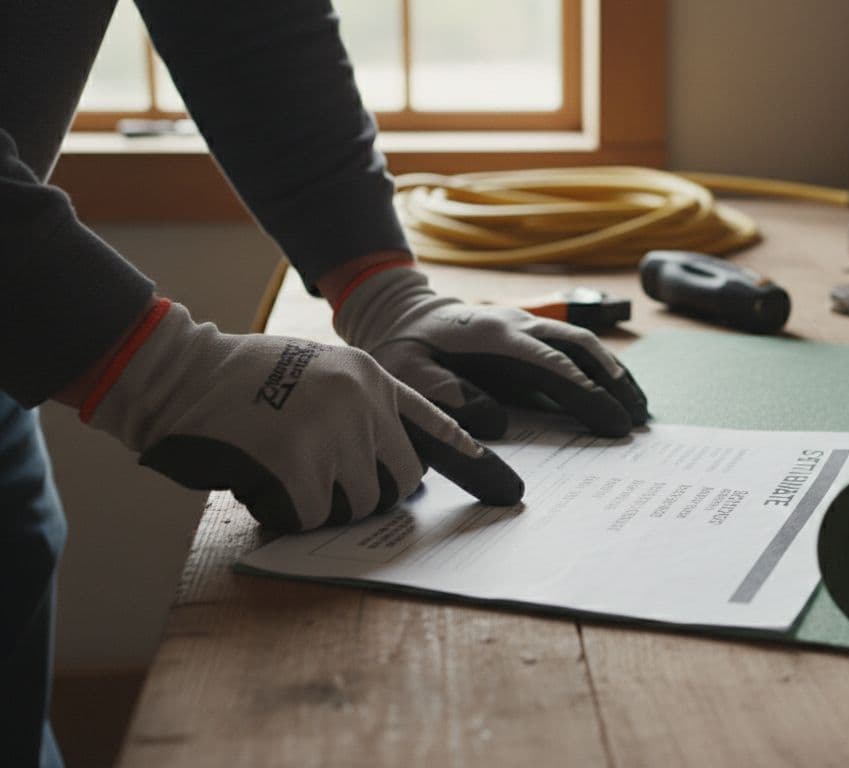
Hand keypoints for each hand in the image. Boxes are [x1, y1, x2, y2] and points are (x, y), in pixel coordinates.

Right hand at [81, 299, 522, 531]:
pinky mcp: (299, 464)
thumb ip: (356, 406)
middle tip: (328, 483)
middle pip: (400, 477)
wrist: (181, 371)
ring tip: (287, 475)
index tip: (501, 480)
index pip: (433, 419)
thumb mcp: (315, 372)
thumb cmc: (241, 377)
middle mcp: (362, 403)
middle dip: (371, 492)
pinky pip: (313, 517)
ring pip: (357, 503)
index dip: (466, 452)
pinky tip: (267, 491)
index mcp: (370, 377)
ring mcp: (333, 433)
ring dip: (324, 505)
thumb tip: (386, 467)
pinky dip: (291, 517)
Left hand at [332, 265, 648, 438]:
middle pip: (580, 348)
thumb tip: (497, 421)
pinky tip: (616, 390)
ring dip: (614, 373)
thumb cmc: (403, 349)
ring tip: (640, 407)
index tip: (612, 420)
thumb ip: (447, 395)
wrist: (399, 311)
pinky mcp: (529, 333)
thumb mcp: (407, 374)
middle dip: (613, 383)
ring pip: (583, 343)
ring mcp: (527, 324)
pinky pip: (573, 347)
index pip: (551, 364)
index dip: (585, 393)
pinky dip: (600, 367)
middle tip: (639, 419)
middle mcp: (518, 324)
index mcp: (493, 336)